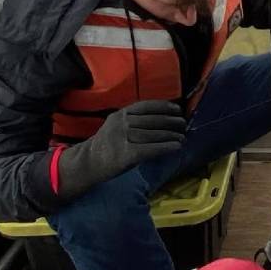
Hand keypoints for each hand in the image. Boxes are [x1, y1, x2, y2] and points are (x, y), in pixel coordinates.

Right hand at [54, 99, 187, 201]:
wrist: (87, 163)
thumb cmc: (105, 146)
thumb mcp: (115, 126)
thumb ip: (133, 121)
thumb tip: (161, 121)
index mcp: (120, 114)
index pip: (146, 106)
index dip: (164, 107)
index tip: (177, 110)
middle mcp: (122, 123)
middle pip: (153, 120)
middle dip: (171, 122)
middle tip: (183, 125)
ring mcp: (124, 138)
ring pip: (154, 134)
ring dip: (171, 135)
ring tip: (182, 137)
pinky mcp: (126, 154)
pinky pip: (151, 149)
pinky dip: (166, 147)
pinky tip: (176, 147)